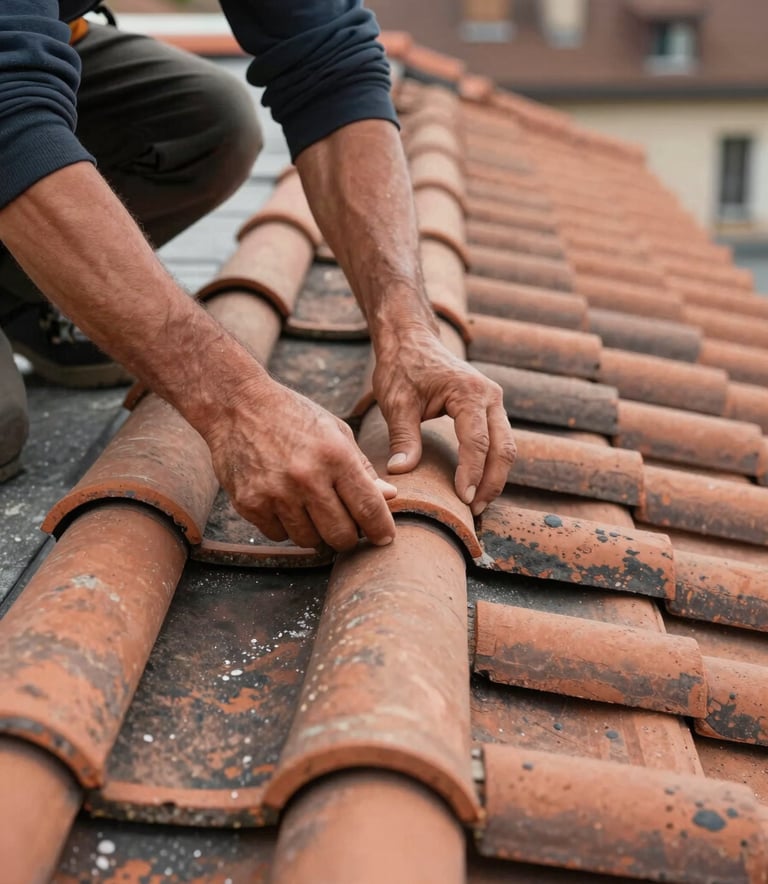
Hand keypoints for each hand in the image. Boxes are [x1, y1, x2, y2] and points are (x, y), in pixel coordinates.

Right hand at [205, 377, 396, 550]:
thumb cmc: (293, 416)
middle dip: (348, 537)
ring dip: (315, 533)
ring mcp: (276, 493)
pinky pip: (278, 535)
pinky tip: (284, 504)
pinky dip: (286, 527)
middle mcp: (307, 477)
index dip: (381, 530)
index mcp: (335, 455)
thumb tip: (389, 497)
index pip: (368, 507)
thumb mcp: (335, 432)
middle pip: (340, 535)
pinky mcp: (250, 503)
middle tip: (346, 527)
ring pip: (309, 541)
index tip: (384, 538)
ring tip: (311, 509)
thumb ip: (362, 468)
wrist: (236, 404)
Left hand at [373, 328, 515, 515]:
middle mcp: (490, 395)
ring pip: (507, 446)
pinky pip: (499, 440)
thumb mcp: (396, 402)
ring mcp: (494, 401)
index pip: (477, 441)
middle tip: (474, 509)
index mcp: (468, 392)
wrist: (411, 339)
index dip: (472, 473)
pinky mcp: (490, 407)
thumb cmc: (402, 366)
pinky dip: (493, 464)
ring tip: (477, 503)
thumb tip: (400, 470)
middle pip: (503, 448)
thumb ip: (402, 437)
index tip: (463, 499)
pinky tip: (478, 484)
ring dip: (496, 476)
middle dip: (492, 482)